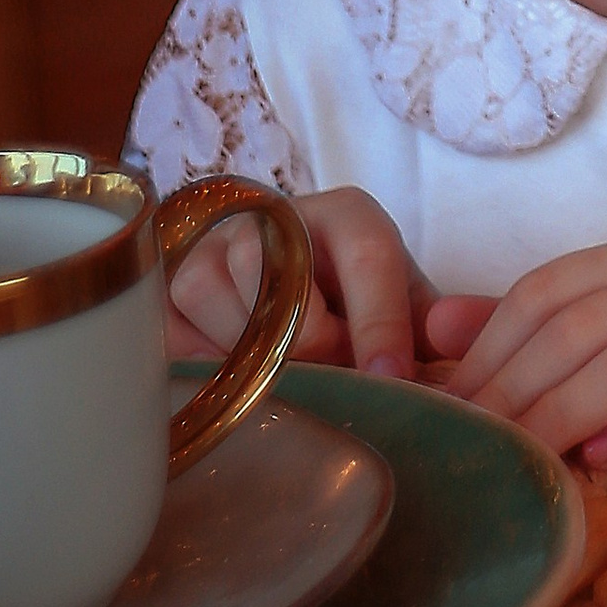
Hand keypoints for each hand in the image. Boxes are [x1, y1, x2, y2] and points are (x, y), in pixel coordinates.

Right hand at [167, 185, 435, 380]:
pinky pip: (169, 331)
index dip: (381, 321)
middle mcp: (276, 217)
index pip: (367, 254)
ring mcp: (214, 247)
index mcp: (348, 216)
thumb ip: (440, 331)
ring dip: (251, 359)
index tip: (391, 379)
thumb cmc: (361, 311)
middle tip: (331, 390)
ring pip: (217, 300)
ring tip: (281, 384)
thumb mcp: (410, 311)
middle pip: (282, 282)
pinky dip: (200, 366)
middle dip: (312, 350)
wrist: (292, 296)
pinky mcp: (166, 286)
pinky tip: (230, 382)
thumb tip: (439, 359)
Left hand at [425, 237, 606, 480]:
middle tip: (476, 446)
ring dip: (567, 414)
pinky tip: (600, 460)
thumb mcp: (603, 354)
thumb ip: (528, 336)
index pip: (549, 288)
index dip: (489, 347)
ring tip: (528, 460)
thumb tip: (433, 330)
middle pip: (584, 326)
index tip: (449, 407)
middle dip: (517, 389)